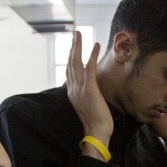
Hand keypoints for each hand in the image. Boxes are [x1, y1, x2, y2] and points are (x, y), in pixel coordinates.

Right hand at [66, 31, 112, 156]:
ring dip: (78, 46)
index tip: (73, 46)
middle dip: (72, 47)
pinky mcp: (89, 88)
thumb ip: (86, 95)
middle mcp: (73, 88)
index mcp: (72, 92)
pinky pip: (88, 67)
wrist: (97, 132)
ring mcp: (79, 88)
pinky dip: (91, 55)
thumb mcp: (88, 105)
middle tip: (75, 34)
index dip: (70, 57)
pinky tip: (95, 45)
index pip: (69, 71)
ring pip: (76, 62)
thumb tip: (91, 88)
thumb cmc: (96, 121)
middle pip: (70, 63)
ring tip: (79, 34)